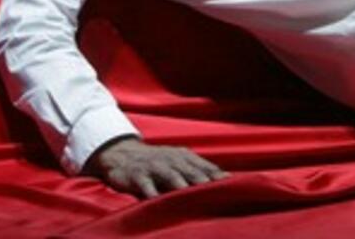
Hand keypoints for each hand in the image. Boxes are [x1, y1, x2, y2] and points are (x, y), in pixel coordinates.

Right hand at [86, 137, 226, 197]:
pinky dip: (151, 192)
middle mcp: (172, 160)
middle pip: (190, 171)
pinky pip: (145, 184)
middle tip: (216, 191)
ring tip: (190, 193)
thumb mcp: (178, 161)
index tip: (231, 184)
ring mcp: (154, 166)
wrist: (123, 154)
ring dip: (180, 184)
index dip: (217, 176)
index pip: (204, 167)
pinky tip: (156, 201)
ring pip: (170, 175)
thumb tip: (227, 179)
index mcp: (184, 157)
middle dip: (203, 180)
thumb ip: (199, 170)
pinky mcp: (137, 175)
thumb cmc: (158, 162)